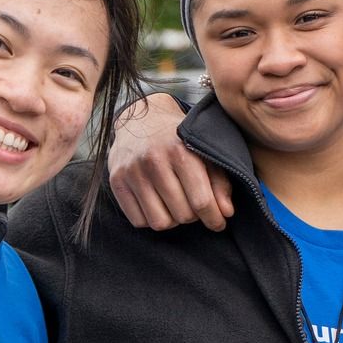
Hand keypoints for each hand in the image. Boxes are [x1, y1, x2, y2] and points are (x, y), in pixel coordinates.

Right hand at [106, 94, 233, 230]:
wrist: (141, 119)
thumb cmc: (178, 139)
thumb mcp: (204, 152)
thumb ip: (219, 182)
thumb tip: (226, 213)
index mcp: (180, 150)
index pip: (201, 201)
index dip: (214, 218)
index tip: (219, 223)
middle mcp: (153, 161)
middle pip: (182, 215)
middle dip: (194, 216)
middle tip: (194, 204)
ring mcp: (132, 172)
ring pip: (160, 222)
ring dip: (173, 220)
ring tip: (176, 205)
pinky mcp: (117, 181)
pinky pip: (138, 221)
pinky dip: (151, 219)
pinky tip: (157, 204)